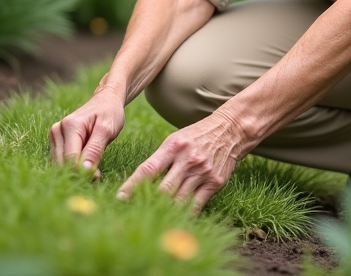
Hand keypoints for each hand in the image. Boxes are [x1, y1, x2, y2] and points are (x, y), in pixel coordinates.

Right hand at [49, 87, 125, 174]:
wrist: (106, 100)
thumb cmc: (109, 113)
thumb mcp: (107, 130)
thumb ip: (95, 149)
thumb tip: (85, 170)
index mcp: (70, 126)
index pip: (70, 158)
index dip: (82, 172)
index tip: (97, 177)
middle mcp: (57, 130)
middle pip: (62, 163)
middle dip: (78, 173)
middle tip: (97, 177)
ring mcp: (55, 135)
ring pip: (60, 164)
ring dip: (75, 172)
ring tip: (94, 172)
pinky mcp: (56, 141)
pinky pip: (61, 160)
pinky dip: (73, 166)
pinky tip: (87, 166)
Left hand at [117, 110, 251, 212]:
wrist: (230, 131)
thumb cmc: (197, 136)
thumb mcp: (176, 139)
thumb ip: (161, 159)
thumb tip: (141, 182)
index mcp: (173, 146)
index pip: (148, 169)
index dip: (132, 185)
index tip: (120, 198)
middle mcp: (187, 160)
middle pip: (163, 189)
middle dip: (147, 202)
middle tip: (134, 212)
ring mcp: (202, 173)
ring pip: (178, 200)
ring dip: (164, 210)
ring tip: (152, 218)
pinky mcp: (214, 183)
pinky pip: (195, 205)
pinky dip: (184, 213)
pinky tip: (174, 218)